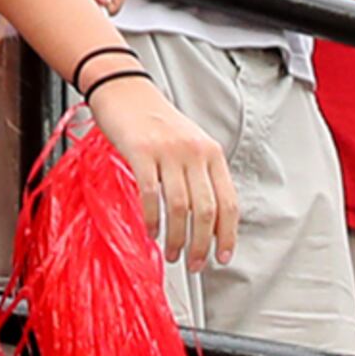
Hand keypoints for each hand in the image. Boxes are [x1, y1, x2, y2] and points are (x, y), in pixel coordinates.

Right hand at [85, 68, 237, 267]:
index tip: (222, 256)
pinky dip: (153, 219)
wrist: (125, 91)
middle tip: (195, 264)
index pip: (228, 201)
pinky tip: (151, 232)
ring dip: (177, 237)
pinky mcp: (142, 151)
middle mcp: (195, 152)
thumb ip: (200, 176)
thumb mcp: (188, 145)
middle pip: (206, 209)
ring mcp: (169, 151)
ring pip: (180, 206)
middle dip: (202, 244)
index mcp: (212, 153)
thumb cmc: (155, 123)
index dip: (228, 234)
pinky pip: (152, 194)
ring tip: (172, 254)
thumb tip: (207, 220)